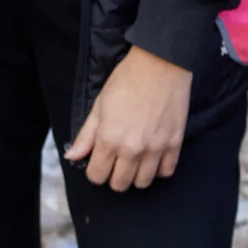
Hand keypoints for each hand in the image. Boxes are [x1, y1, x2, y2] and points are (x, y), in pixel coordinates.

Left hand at [63, 46, 191, 190]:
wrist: (161, 63)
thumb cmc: (127, 79)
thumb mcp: (99, 105)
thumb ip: (86, 135)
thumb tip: (72, 156)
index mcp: (109, 140)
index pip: (97, 177)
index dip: (95, 170)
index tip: (99, 160)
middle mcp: (131, 149)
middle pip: (119, 185)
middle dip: (114, 176)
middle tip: (116, 161)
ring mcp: (155, 149)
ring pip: (143, 183)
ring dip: (136, 175)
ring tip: (135, 160)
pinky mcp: (175, 144)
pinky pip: (166, 172)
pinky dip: (159, 169)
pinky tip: (153, 156)